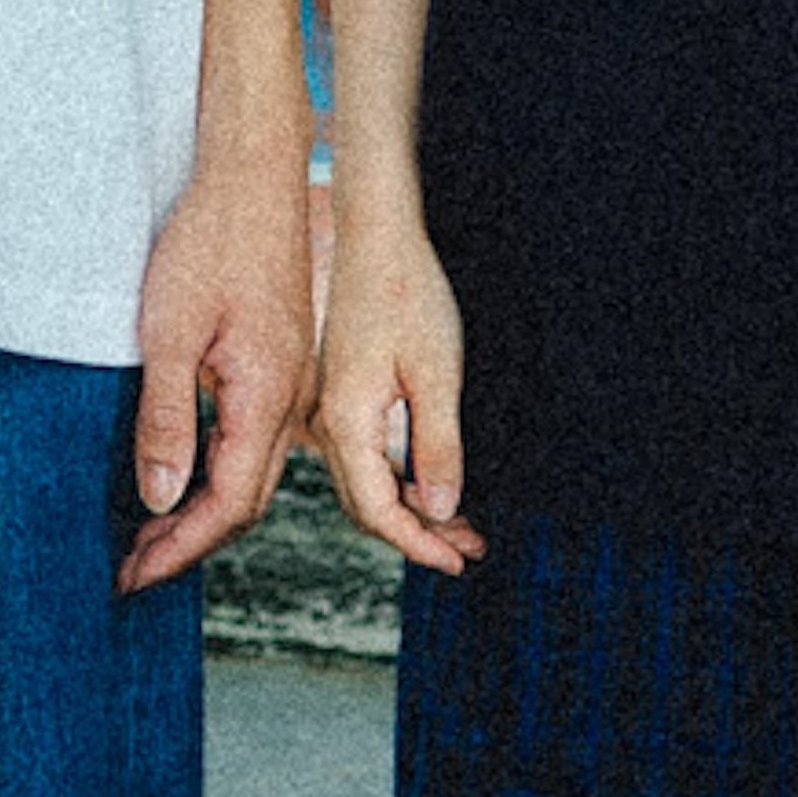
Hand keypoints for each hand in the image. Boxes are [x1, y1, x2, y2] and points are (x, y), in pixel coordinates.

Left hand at [121, 124, 314, 593]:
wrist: (252, 174)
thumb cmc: (210, 242)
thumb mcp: (170, 332)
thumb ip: (166, 418)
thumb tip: (158, 498)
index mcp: (268, 398)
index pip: (228, 505)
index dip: (180, 549)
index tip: (134, 577)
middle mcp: (290, 399)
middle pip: (246, 501)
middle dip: (189, 543)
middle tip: (132, 569)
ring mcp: (289, 383)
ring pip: (252, 472)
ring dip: (202, 512)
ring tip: (147, 537)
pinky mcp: (277, 363)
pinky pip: (251, 439)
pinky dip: (215, 472)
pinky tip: (180, 473)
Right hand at [312, 202, 476, 575]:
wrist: (375, 234)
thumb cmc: (407, 291)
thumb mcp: (436, 371)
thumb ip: (437, 443)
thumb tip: (443, 507)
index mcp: (346, 421)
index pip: (379, 510)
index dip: (419, 543)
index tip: (458, 562)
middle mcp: (328, 421)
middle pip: (368, 505)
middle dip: (418, 535)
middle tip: (468, 550)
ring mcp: (331, 408)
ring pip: (366, 482)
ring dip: (412, 509)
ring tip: (461, 526)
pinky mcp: (341, 392)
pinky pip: (365, 454)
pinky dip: (400, 478)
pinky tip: (430, 481)